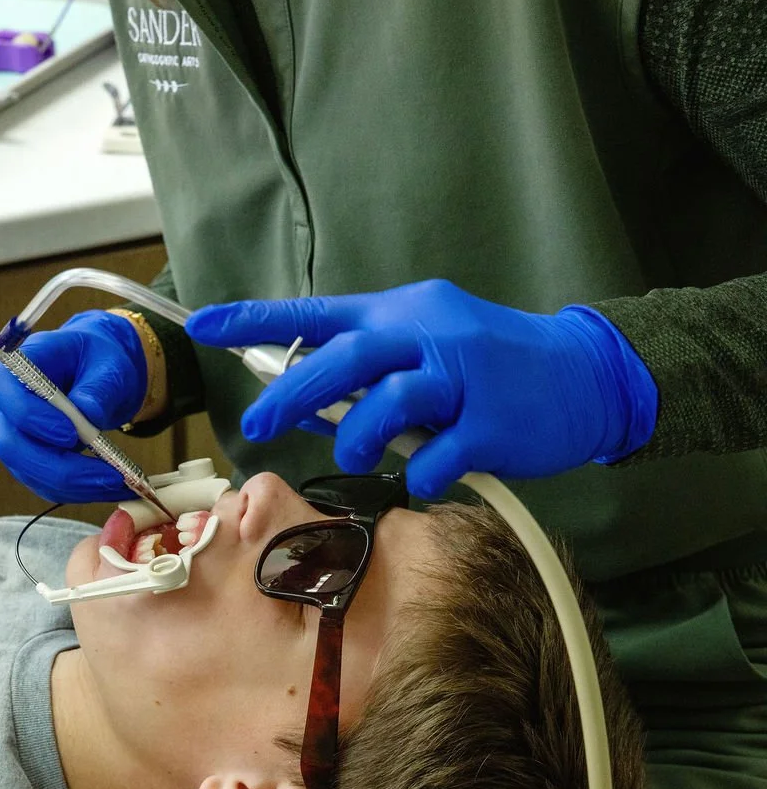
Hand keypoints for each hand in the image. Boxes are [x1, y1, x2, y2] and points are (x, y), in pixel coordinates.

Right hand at [0, 310, 147, 502]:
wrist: (94, 374)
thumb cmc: (95, 359)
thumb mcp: (105, 362)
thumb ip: (97, 387)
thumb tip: (88, 413)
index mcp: (6, 374)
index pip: (7, 402)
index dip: (35, 422)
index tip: (72, 434)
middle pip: (14, 448)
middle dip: (62, 468)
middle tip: (109, 475)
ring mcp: (8, 441)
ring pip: (32, 474)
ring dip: (78, 485)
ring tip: (121, 483)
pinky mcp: (24, 464)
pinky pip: (46, 485)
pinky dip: (80, 490)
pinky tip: (110, 486)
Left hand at [187, 280, 657, 498]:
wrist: (583, 374)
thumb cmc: (493, 363)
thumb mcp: (428, 343)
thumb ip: (371, 363)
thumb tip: (304, 391)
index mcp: (403, 313)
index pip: (318, 312)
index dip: (258, 320)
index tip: (204, 324)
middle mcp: (429, 336)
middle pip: (346, 358)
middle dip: (293, 394)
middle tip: (257, 425)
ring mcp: (463, 379)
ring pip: (387, 405)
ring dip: (359, 438)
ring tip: (356, 453)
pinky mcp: (492, 424)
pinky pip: (438, 457)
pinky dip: (423, 474)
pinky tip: (426, 476)